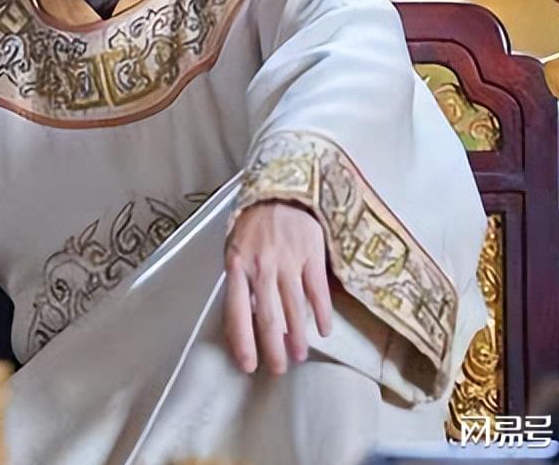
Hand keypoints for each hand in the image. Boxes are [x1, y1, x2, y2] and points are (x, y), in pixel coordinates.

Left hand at [223, 201, 333, 374]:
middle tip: (279, 369)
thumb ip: (240, 282)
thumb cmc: (253, 224)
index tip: (249, 365)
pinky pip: (317, 291)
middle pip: (269, 317)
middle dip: (273, 348)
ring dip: (298, 337)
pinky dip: (321, 313)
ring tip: (300, 355)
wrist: (279, 190)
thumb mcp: (235, 249)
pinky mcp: (311, 255)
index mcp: (238, 266)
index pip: (238, 311)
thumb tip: (249, 319)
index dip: (243, 341)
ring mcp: (288, 261)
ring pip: (294, 308)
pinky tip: (323, 330)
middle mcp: (262, 266)